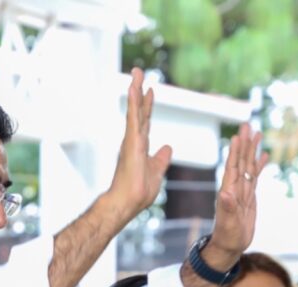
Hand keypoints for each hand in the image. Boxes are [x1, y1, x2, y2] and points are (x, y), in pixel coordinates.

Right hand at [103, 68, 172, 223]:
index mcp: (140, 147)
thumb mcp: (157, 172)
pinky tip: (134, 88)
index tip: (150, 91)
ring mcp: (131, 140)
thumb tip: (168, 147)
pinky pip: (133, 118)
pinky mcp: (131, 142)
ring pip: (134, 110)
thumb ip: (161, 159)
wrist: (129, 202)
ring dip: (135, 90)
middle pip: (138, 111)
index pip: (145, 121)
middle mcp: (134, 140)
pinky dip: (134, 102)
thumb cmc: (140, 192)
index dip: (147, 106)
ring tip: (136, 72)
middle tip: (139, 72)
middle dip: (139, 91)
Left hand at [204, 123, 268, 259]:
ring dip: (252, 150)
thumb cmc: (227, 237)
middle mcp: (235, 188)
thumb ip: (227, 208)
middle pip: (241, 162)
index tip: (238, 135)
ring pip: (248, 166)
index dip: (235, 152)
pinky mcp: (249, 197)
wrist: (229, 246)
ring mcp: (242, 191)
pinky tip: (264, 155)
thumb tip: (225, 193)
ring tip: (257, 133)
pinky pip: (255, 177)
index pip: (233, 167)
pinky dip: (259, 166)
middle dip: (244, 144)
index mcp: (229, 191)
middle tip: (247, 125)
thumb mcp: (228, 223)